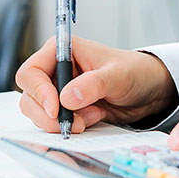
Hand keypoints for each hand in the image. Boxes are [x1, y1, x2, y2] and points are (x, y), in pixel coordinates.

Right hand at [13, 35, 177, 133]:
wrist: (148, 90)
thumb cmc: (134, 71)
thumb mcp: (117, 75)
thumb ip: (93, 84)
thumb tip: (66, 98)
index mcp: (61, 51)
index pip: (31, 72)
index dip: (38, 92)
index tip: (56, 108)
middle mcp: (56, 70)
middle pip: (30, 97)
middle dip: (49, 114)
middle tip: (73, 123)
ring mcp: (58, 91)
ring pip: (39, 113)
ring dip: (62, 122)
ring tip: (92, 116)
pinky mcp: (66, 109)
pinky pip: (55, 123)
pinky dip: (71, 126)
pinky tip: (94, 118)